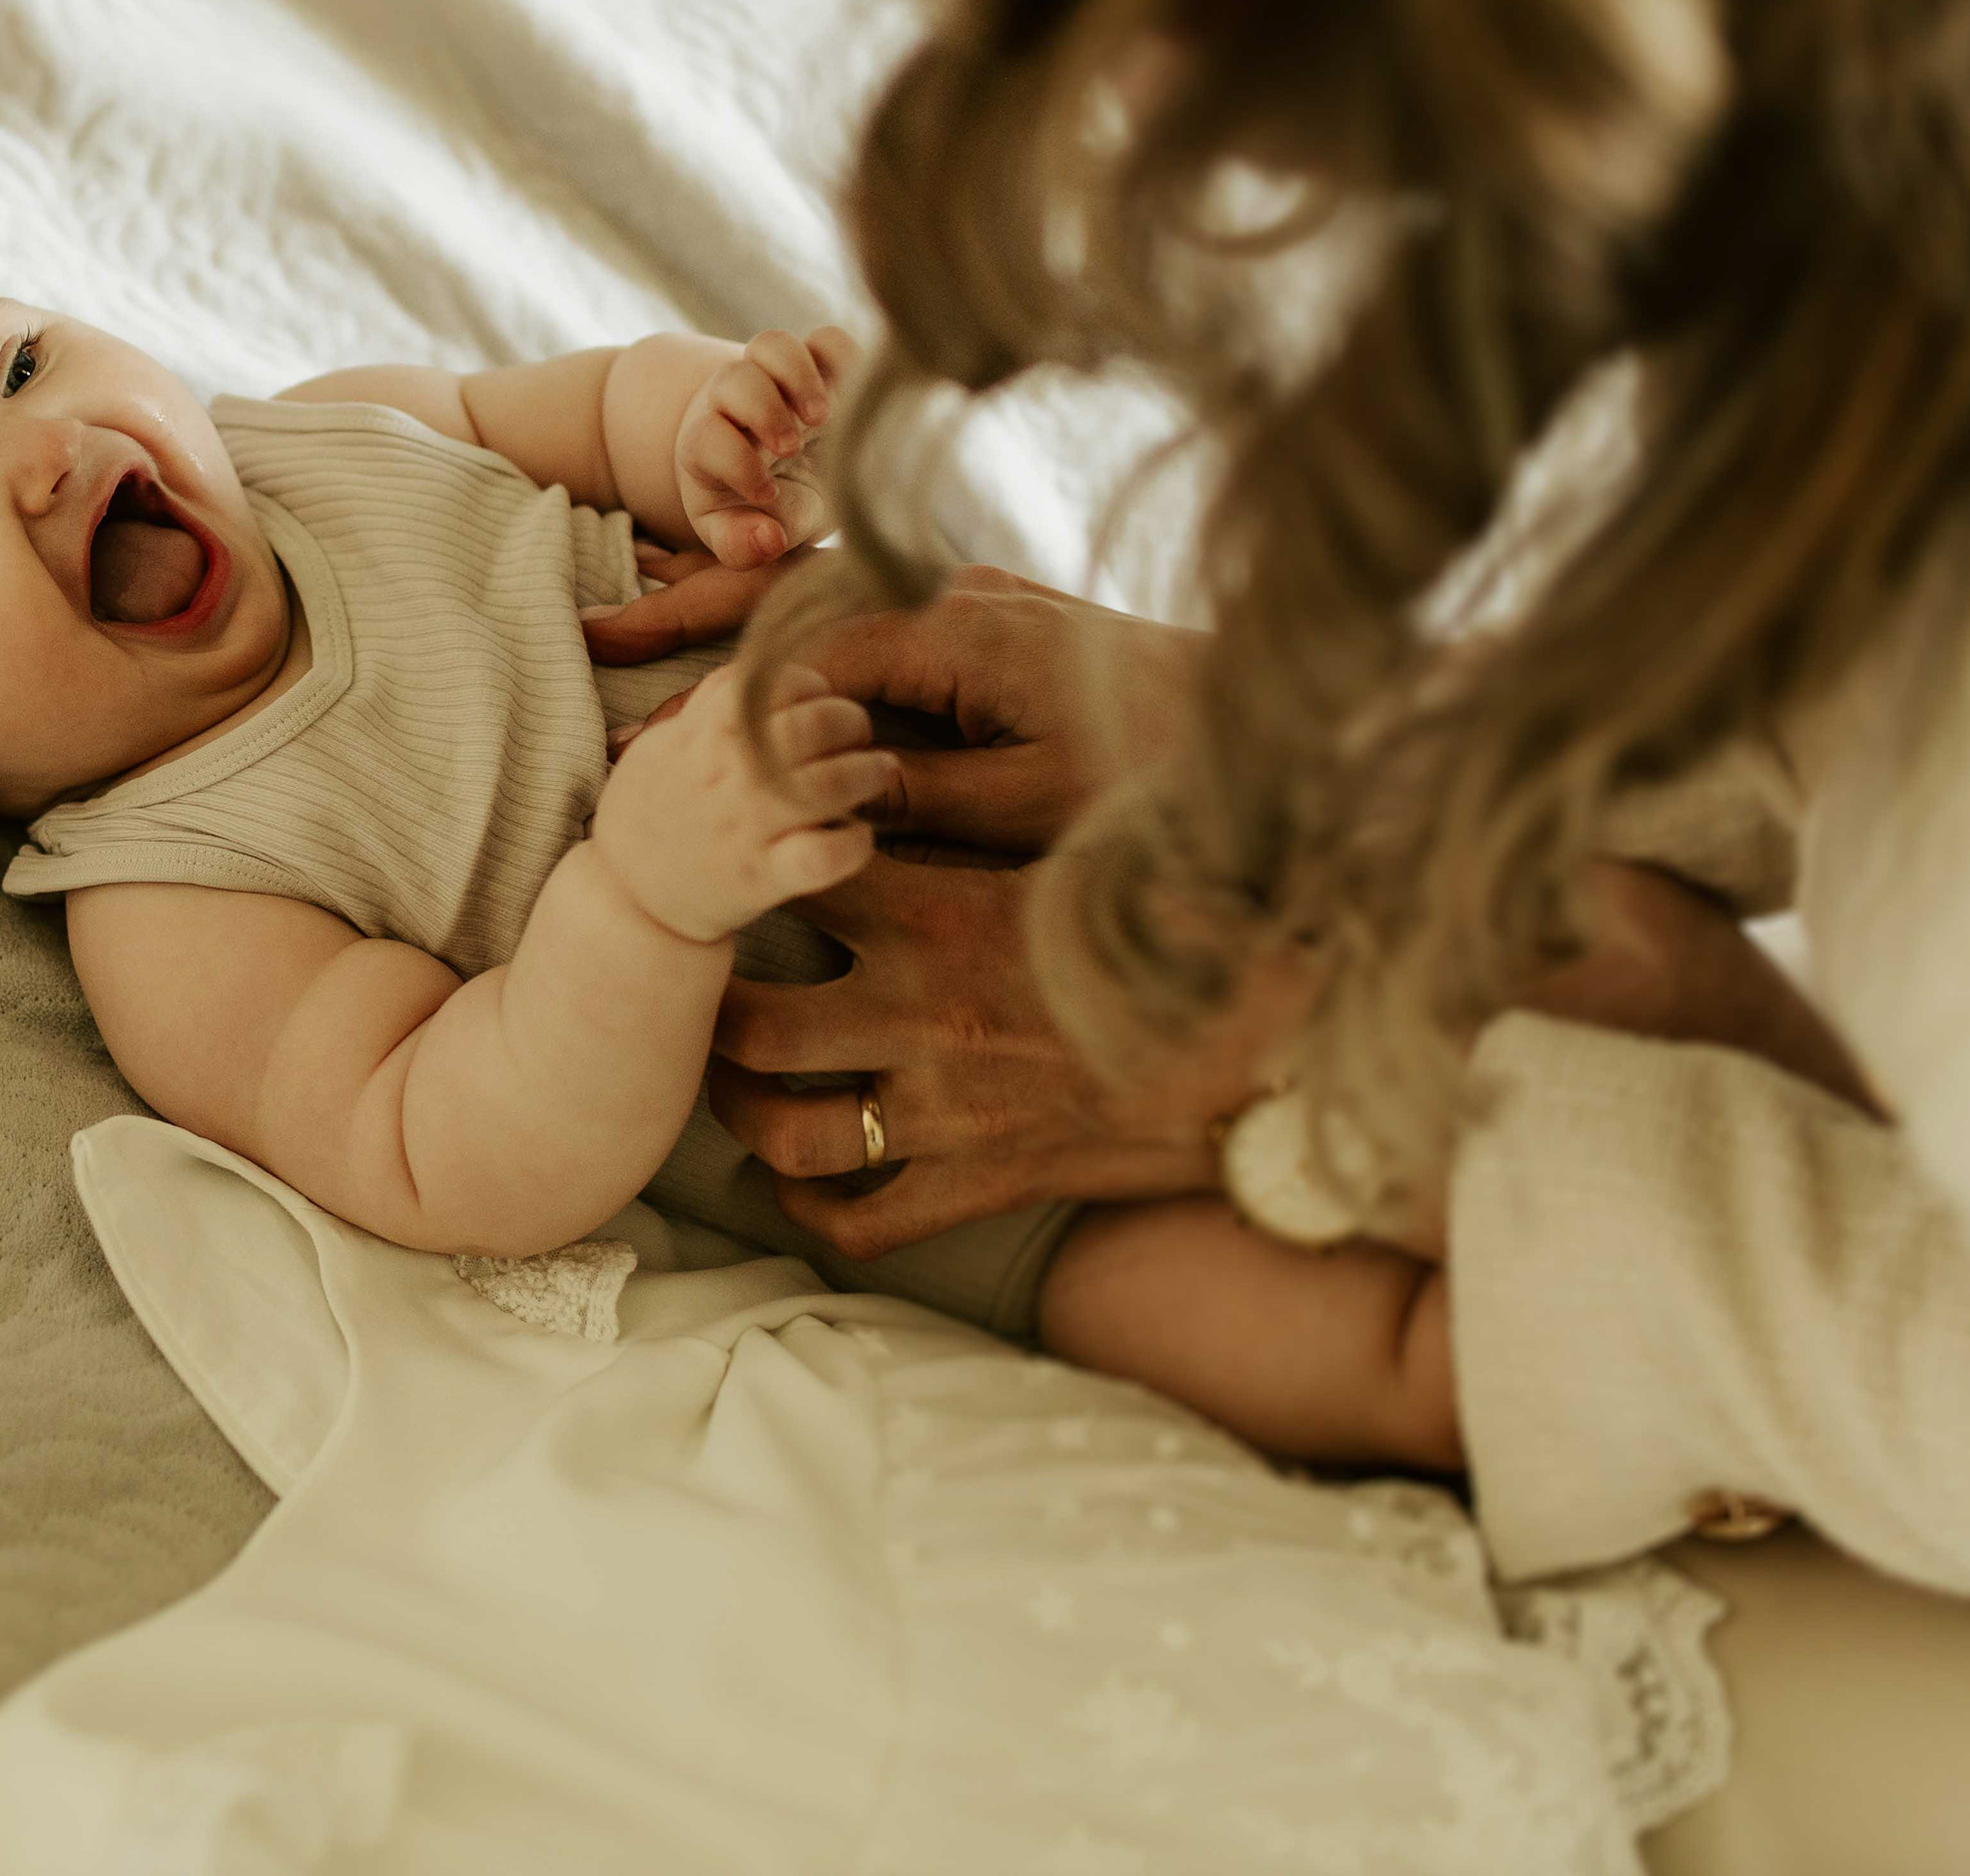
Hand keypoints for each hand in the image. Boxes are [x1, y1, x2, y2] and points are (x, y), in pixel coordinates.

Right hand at [589, 661, 886, 944]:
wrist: (627, 902)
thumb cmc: (646, 818)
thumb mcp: (661, 747)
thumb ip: (706, 708)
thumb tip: (752, 671)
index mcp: (702, 733)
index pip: (771, 680)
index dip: (807, 682)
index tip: (817, 697)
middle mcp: (728, 772)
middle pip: (814, 723)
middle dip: (849, 719)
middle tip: (857, 731)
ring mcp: (748, 826)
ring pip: (831, 782)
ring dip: (867, 772)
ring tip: (880, 771)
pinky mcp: (763, 877)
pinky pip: (826, 856)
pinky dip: (853, 844)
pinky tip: (858, 836)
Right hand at [594, 564, 1205, 854]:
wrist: (1281, 726)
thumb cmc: (1165, 775)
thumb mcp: (1031, 805)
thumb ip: (917, 792)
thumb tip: (820, 789)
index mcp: (956, 631)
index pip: (799, 640)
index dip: (705, 665)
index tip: (627, 691)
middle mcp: (957, 597)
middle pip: (794, 597)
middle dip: (691, 610)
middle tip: (594, 632)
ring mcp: (979, 604)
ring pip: (830, 608)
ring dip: (742, 627)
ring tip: (642, 637)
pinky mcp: (999, 627)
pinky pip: (880, 627)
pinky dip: (807, 646)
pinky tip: (756, 675)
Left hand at [673, 326, 854, 569]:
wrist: (782, 475)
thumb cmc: (756, 510)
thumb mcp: (741, 535)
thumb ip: (742, 545)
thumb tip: (768, 540)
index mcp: (707, 447)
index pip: (705, 438)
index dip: (735, 462)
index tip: (767, 494)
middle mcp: (734, 404)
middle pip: (734, 379)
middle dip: (763, 411)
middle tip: (792, 449)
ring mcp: (775, 379)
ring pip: (772, 345)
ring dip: (799, 376)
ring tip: (823, 419)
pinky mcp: (817, 366)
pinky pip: (825, 339)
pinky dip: (844, 357)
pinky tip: (857, 400)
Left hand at [705, 851, 1283, 1251]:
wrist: (1265, 1050)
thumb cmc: (1179, 934)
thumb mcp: (1081, 854)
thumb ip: (990, 814)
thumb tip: (920, 749)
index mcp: (944, 917)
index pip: (799, 880)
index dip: (756, 870)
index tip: (742, 868)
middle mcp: (925, 1015)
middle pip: (753, 1025)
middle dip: (714, 1015)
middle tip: (705, 1002)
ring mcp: (948, 1110)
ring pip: (787, 1131)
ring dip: (743, 1116)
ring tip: (735, 1094)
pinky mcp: (980, 1182)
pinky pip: (866, 1220)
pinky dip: (815, 1210)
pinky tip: (798, 1186)